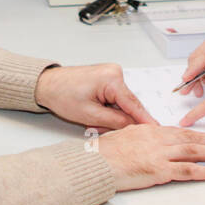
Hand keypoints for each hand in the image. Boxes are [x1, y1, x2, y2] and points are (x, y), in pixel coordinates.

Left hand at [34, 63, 156, 130]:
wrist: (47, 84)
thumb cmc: (62, 95)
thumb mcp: (90, 115)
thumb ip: (115, 122)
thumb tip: (134, 127)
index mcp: (112, 79)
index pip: (134, 104)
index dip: (145, 120)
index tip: (157, 131)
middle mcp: (115, 73)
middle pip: (128, 105)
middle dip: (118, 121)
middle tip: (100, 130)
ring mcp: (112, 74)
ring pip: (121, 104)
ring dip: (111, 116)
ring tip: (92, 122)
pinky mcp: (107, 79)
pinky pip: (115, 99)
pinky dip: (108, 110)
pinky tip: (95, 115)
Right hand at [95, 124, 204, 190]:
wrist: (95, 162)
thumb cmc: (103, 152)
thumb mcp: (124, 137)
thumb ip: (140, 137)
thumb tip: (148, 140)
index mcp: (150, 131)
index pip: (180, 132)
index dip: (198, 134)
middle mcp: (158, 139)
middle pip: (192, 138)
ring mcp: (160, 154)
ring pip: (195, 151)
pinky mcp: (160, 170)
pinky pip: (189, 171)